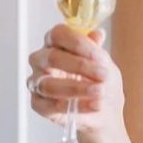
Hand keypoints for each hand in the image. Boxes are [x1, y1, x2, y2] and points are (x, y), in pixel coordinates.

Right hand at [26, 23, 124, 142]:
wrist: (105, 108)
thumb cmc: (100, 80)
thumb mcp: (104, 62)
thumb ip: (96, 49)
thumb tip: (98, 34)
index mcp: (55, 43)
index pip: (58, 34)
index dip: (79, 43)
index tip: (99, 56)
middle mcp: (41, 60)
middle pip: (52, 57)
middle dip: (81, 66)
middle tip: (103, 74)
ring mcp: (37, 82)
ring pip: (48, 85)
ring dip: (77, 89)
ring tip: (100, 91)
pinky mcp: (38, 104)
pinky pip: (50, 106)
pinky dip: (75, 106)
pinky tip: (94, 105)